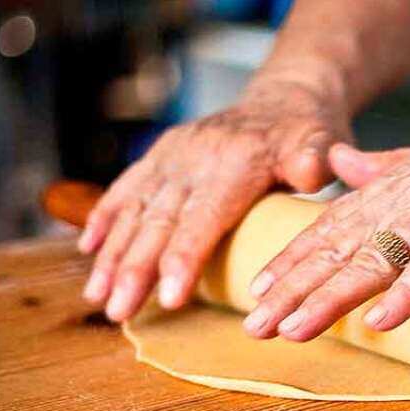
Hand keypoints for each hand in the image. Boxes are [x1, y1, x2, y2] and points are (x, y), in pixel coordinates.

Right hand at [79, 76, 352, 321]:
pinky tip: (89, 250)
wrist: (283, 98)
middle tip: (117, 312)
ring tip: (97, 297)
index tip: (168, 299)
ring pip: (135, 211)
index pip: (203, 219)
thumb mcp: (320, 141)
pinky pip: (126, 188)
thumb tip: (311, 172)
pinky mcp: (159, 156)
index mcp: (234, 163)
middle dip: (134, 270)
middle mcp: (193, 158)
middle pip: (159, 222)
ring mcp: (171, 156)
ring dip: (112, 256)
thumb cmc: (305, 132)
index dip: (183, 259)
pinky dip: (105, 218)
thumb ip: (313, 159)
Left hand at [242, 135, 409, 341]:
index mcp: (393, 184)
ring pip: (371, 260)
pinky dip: (405, 295)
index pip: (328, 226)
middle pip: (336, 248)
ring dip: (328, 299)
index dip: (291, 259)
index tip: (258, 290)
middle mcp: (405, 195)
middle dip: (292, 289)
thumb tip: (340, 163)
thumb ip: (385, 165)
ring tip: (293, 331)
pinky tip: (378, 323)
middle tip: (255, 326)